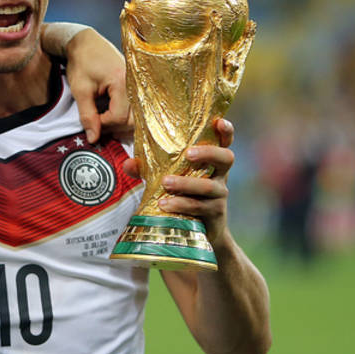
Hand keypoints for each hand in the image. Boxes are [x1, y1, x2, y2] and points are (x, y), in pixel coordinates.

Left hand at [64, 28, 130, 142]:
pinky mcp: (136, 86)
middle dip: (115, 127)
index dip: (103, 125)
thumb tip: (93, 138)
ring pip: (137, 117)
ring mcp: (138, 85)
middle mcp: (135, 84)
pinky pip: (136, 108)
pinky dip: (124, 115)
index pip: (119, 118)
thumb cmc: (82, 61)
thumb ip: (87, 115)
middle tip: (97, 123)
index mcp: (122, 82)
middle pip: (133, 120)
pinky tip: (110, 112)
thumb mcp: (80, 89)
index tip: (90, 121)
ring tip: (103, 118)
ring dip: (120, 123)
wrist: (86, 42)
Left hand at [123, 118, 235, 243]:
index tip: (219, 122)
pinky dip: (180, 204)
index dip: (226, 131)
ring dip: (186, 183)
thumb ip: (148, 168)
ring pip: (208, 186)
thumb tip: (128, 163)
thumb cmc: (184, 196)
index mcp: (212, 162)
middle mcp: (221, 176)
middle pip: (226, 158)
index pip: (224, 142)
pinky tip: (164, 204)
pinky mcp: (214, 214)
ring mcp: (220, 195)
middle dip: (208, 153)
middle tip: (188, 154)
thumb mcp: (168, 178)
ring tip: (165, 183)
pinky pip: (198, 207)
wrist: (202, 232)